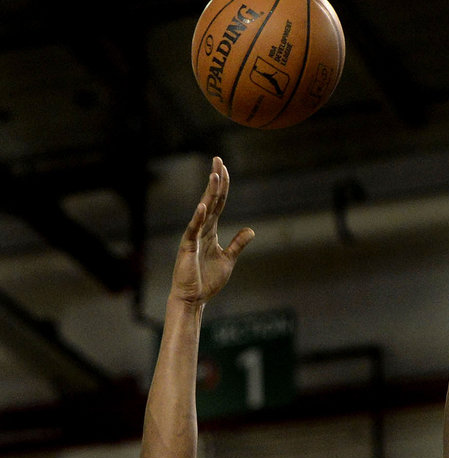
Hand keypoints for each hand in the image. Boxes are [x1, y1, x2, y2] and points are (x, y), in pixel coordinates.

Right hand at [170, 156, 254, 305]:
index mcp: (211, 230)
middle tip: (218, 160)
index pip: (218, 203)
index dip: (222, 186)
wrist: (193, 298)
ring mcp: (194, 237)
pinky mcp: (188, 247)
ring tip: (214, 176)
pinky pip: (193, 230)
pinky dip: (198, 218)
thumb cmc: (207, 280)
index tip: (224, 168)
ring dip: (209, 194)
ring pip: (204, 211)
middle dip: (215, 181)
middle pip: (211, 200)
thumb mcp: (228, 259)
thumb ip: (238, 244)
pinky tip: (203, 206)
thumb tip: (251, 230)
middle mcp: (202, 229)